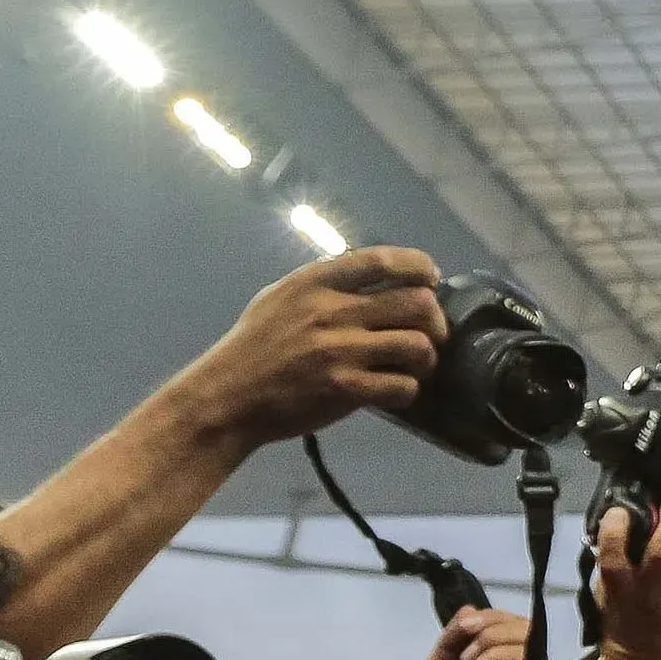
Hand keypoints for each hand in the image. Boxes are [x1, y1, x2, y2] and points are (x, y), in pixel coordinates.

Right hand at [168, 247, 449, 450]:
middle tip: (431, 333)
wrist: (225, 399)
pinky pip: (403, 386)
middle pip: (418, 303)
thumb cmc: (253, 347)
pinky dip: (408, 390)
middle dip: (435, 320)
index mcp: (316, 283)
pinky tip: (396, 391)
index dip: (420, 266)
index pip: (383, 260)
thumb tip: (374, 273)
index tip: (431, 279)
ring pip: (419, 346)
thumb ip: (324, 282)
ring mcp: (341, 351)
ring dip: (426, 358)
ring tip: (416, 365)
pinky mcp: (345, 389)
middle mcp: (332, 311)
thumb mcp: (279, 298)